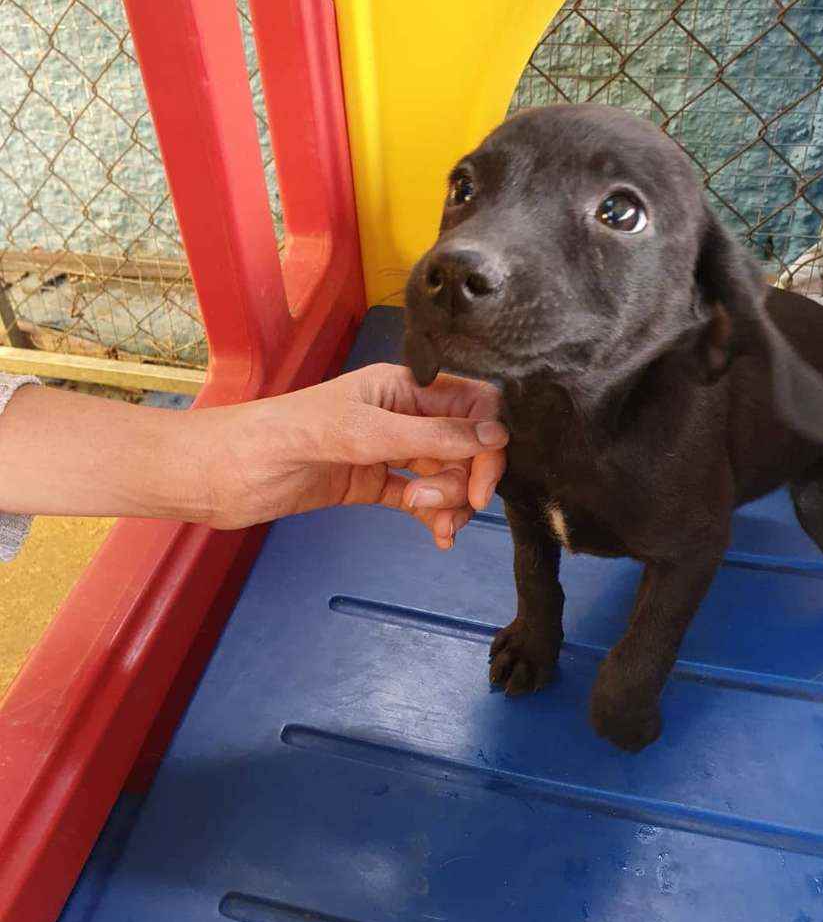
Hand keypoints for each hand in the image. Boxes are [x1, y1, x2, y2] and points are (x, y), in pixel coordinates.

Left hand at [200, 363, 507, 546]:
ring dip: (448, 500)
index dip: (488, 440)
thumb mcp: (365, 433)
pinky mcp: (370, 483)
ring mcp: (385, 451)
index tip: (484, 481)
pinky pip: (418, 498)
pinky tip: (437, 536)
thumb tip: (497, 435)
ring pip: (443, 473)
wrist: (226, 471)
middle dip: (465, 477)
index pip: (470, 403)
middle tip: (454, 507)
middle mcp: (399, 414)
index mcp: (401, 386)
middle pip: (462, 443)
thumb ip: (433, 436)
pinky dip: (433, 516)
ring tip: (429, 519)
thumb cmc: (286, 435)